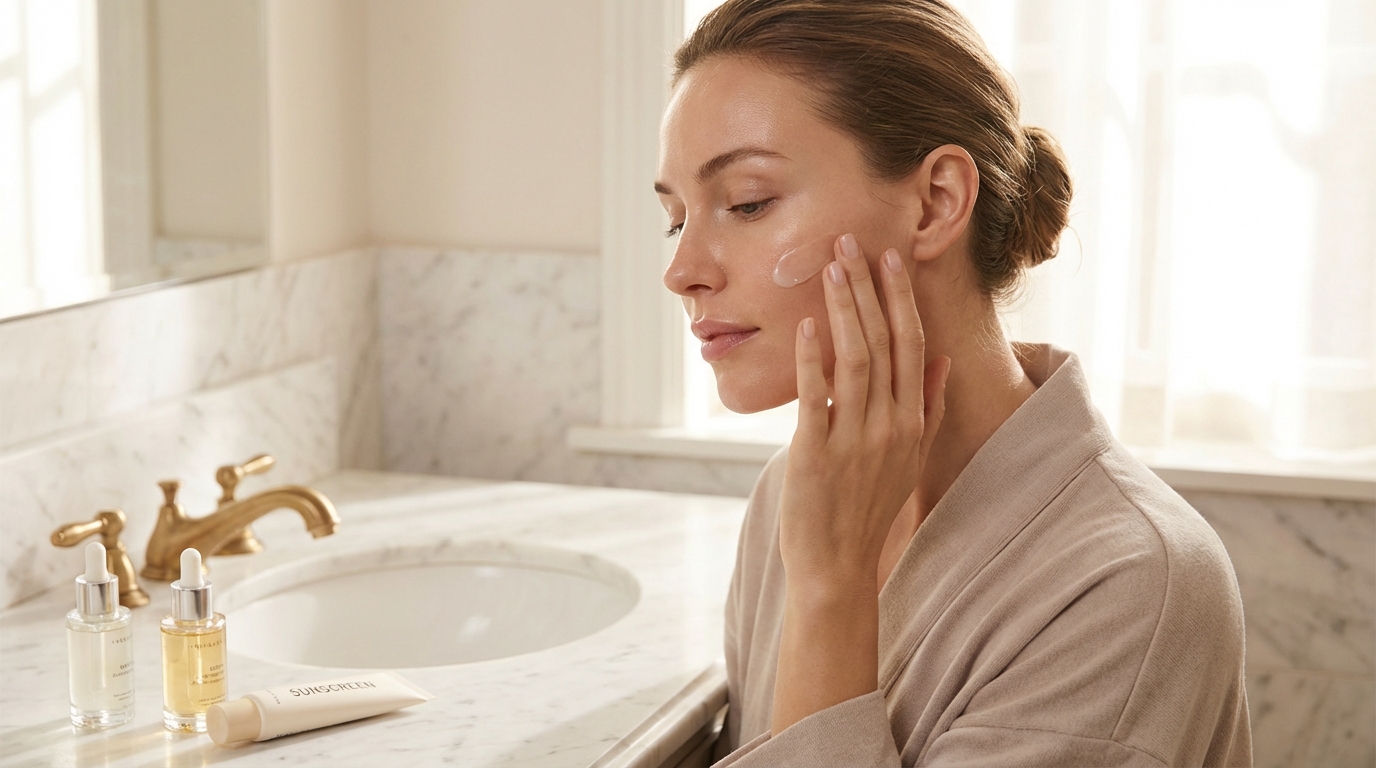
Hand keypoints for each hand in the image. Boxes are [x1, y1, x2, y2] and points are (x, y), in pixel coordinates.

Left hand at [779, 233, 949, 593]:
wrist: (837, 566)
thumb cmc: (867, 509)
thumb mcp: (909, 459)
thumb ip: (929, 409)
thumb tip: (943, 362)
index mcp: (912, 422)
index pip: (912, 346)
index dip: (901, 299)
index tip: (890, 258)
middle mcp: (891, 426)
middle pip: (885, 342)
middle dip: (868, 288)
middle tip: (850, 243)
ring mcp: (856, 439)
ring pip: (856, 358)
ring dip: (843, 308)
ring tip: (829, 267)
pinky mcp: (817, 453)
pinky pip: (818, 395)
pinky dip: (812, 357)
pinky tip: (805, 325)